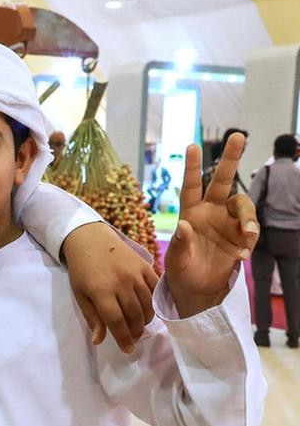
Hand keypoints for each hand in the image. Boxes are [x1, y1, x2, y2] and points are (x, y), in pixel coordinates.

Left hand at [64, 222, 159, 352]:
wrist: (91, 239)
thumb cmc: (82, 270)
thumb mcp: (80, 295)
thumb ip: (92, 317)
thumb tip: (99, 341)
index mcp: (101, 291)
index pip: (116, 321)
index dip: (123, 338)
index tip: (127, 349)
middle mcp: (120, 283)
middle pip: (134, 315)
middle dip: (135, 331)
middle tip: (133, 339)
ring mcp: (134, 273)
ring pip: (147, 304)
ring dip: (146, 320)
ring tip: (140, 327)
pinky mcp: (144, 265)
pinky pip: (155, 288)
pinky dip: (154, 302)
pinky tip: (148, 310)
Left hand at [164, 133, 258, 316]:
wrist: (198, 289)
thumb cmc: (181, 272)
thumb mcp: (176, 261)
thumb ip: (180, 244)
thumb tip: (184, 226)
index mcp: (190, 213)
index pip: (191, 187)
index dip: (192, 168)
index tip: (192, 146)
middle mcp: (210, 211)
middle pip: (222, 181)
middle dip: (230, 158)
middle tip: (238, 136)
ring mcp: (228, 222)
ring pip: (244, 206)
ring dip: (248, 219)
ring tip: (246, 237)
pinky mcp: (241, 236)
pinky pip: (250, 231)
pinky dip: (248, 243)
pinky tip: (240, 257)